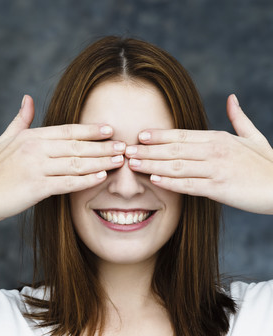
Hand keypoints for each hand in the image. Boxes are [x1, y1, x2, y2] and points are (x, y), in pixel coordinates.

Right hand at [0, 95, 124, 225]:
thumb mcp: (5, 139)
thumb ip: (20, 120)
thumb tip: (27, 98)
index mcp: (31, 136)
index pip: (67, 130)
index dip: (90, 130)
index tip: (110, 129)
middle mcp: (35, 148)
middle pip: (77, 145)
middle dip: (103, 146)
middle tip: (124, 146)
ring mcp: (36, 167)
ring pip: (76, 163)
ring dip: (101, 161)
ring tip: (120, 160)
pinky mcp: (36, 187)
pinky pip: (67, 182)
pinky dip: (86, 180)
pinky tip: (102, 177)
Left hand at [126, 94, 272, 213]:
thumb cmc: (267, 164)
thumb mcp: (253, 137)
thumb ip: (239, 118)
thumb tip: (231, 98)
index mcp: (219, 138)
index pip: (183, 135)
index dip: (160, 135)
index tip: (140, 134)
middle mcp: (215, 150)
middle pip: (174, 149)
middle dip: (148, 149)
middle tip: (125, 149)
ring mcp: (216, 169)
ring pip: (177, 165)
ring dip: (152, 164)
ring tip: (132, 164)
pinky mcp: (219, 188)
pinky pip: (190, 185)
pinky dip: (171, 182)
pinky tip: (154, 180)